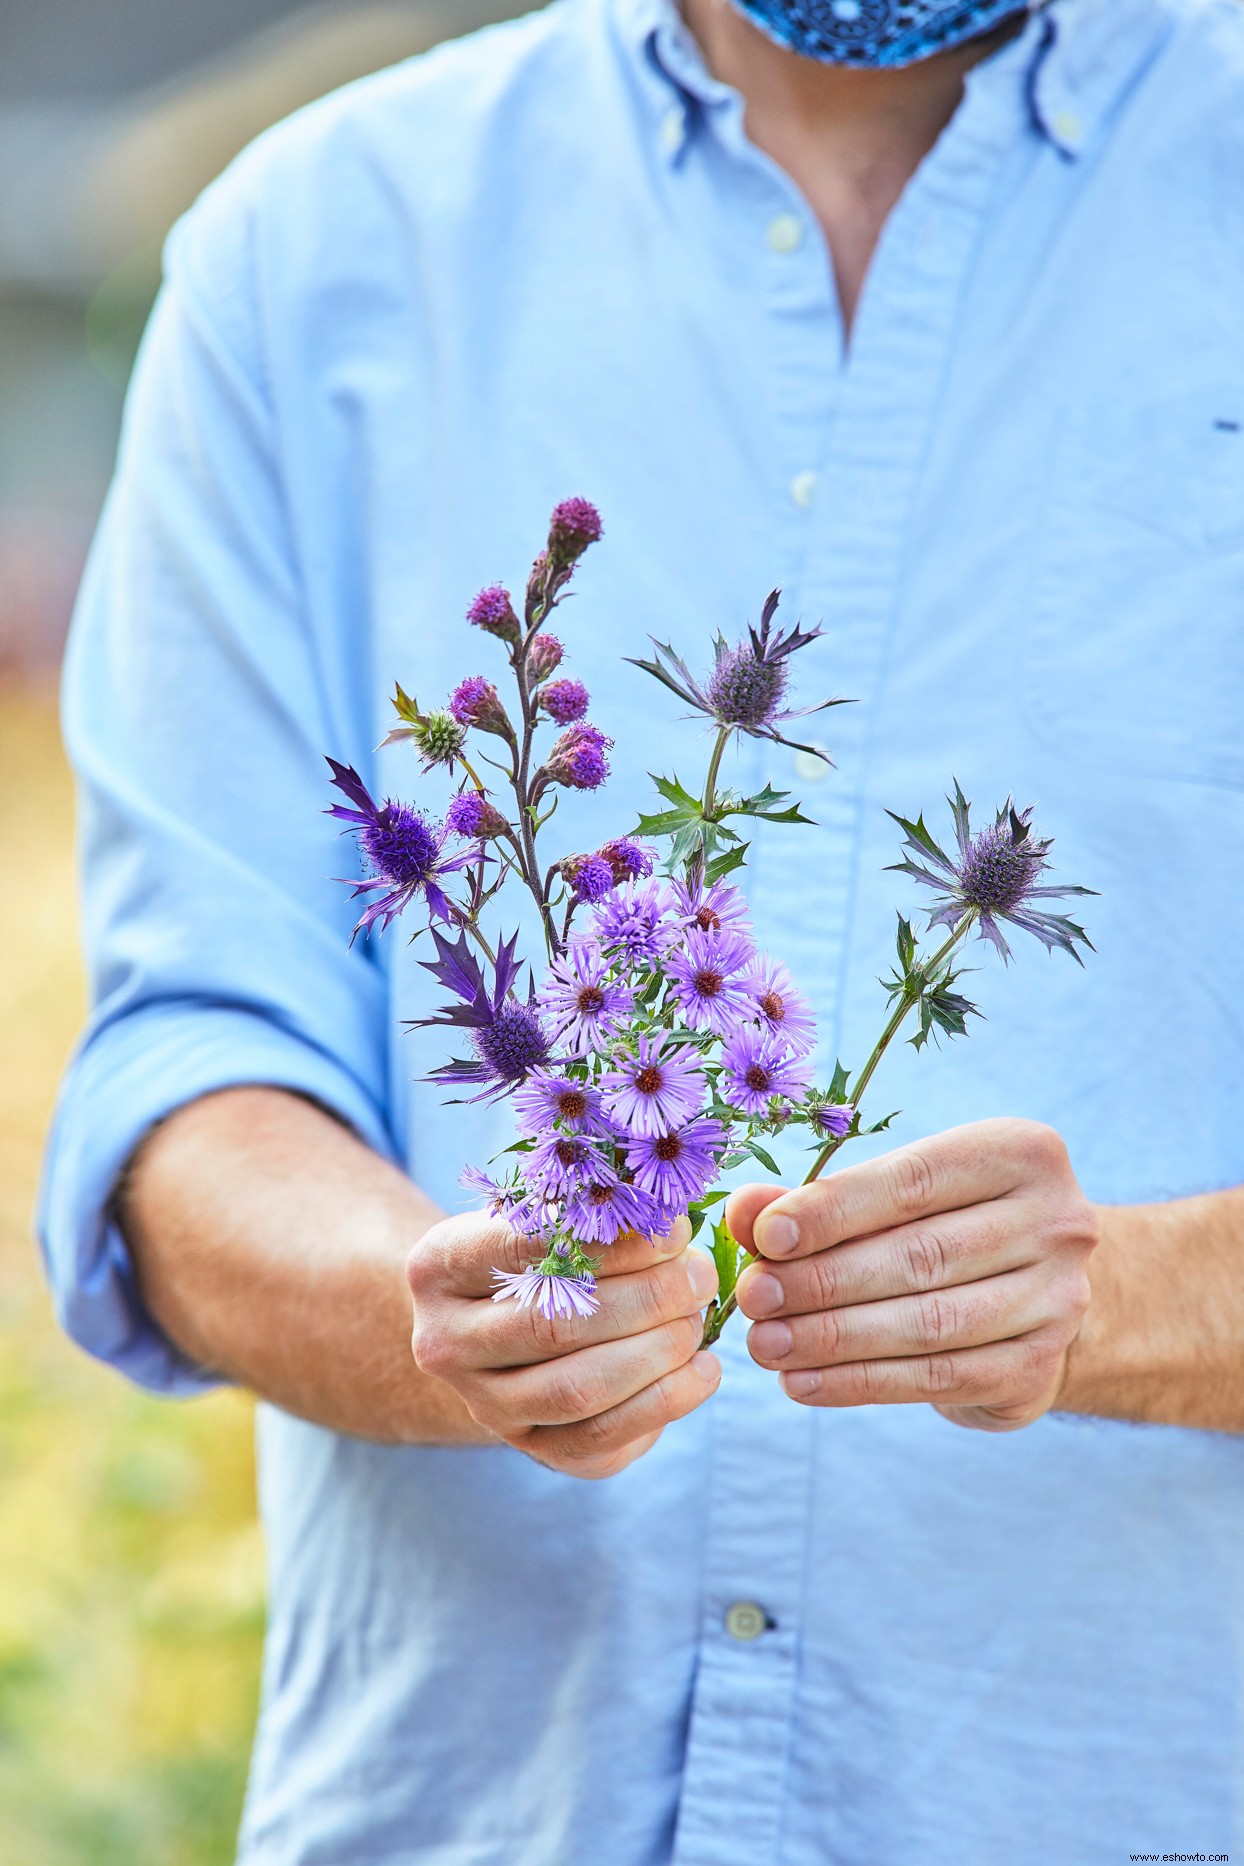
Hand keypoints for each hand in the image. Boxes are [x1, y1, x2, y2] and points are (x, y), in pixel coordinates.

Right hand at [406, 1214, 720, 1476]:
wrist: (497, 1336)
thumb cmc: (533, 1261)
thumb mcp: (539, 1223)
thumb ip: (588, 1217)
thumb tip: (668, 1216)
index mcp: (437, 1268)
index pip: (522, 1249)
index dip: (610, 1241)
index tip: (673, 1228)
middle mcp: (444, 1343)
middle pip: (554, 1326)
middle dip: (645, 1299)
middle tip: (698, 1275)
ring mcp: (484, 1405)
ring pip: (577, 1389)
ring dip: (656, 1353)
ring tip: (697, 1319)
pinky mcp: (534, 1449)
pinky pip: (603, 1436)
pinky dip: (666, 1401)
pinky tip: (703, 1369)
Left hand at [728, 1119, 1097, 1431]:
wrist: (1038, 1297)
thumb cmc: (948, 1225)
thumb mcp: (896, 1196)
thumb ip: (821, 1200)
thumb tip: (743, 1211)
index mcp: (1021, 1154)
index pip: (913, 1181)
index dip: (833, 1211)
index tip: (765, 1237)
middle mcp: (1057, 1223)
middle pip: (920, 1256)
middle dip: (822, 1281)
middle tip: (753, 1299)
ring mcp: (1058, 1301)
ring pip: (928, 1323)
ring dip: (834, 1338)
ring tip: (766, 1345)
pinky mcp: (1039, 1368)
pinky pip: (936, 1378)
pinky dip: (860, 1382)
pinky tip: (803, 1381)